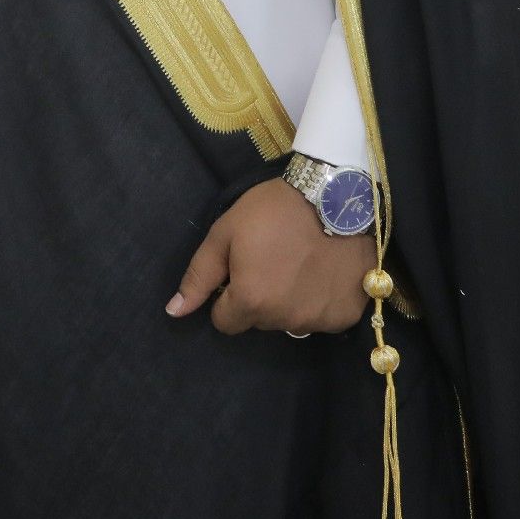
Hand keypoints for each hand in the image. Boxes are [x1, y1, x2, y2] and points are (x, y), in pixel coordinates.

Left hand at [166, 177, 375, 335]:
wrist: (339, 196)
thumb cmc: (275, 210)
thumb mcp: (226, 232)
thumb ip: (199, 275)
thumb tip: (174, 312)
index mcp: (251, 301)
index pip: (224, 322)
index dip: (227, 297)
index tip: (241, 270)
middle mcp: (284, 320)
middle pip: (258, 321)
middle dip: (258, 298)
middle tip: (272, 260)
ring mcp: (318, 321)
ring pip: (289, 320)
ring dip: (288, 301)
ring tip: (300, 263)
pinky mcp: (345, 317)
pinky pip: (321, 318)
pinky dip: (319, 301)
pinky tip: (323, 272)